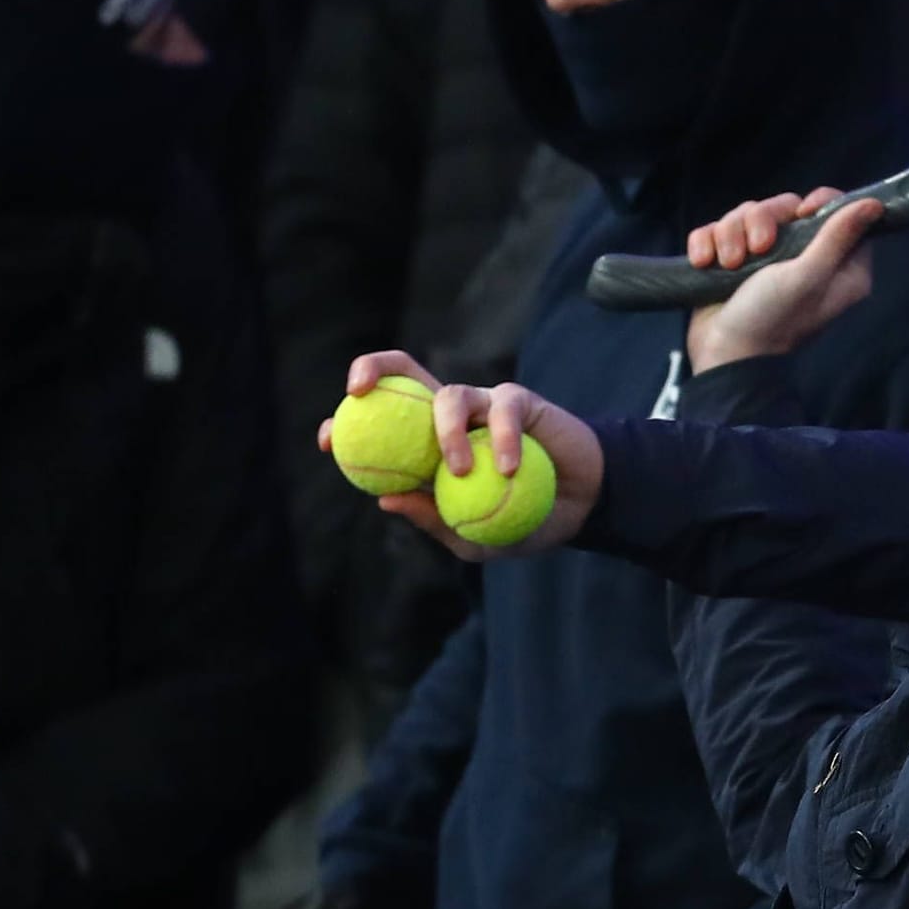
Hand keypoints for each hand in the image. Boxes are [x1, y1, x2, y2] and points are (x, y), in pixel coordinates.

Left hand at [316, 351, 603, 560]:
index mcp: (425, 447)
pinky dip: (502, 439)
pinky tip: (507, 469)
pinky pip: (503, 411)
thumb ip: (432, 521)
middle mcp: (448, 417)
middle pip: (403, 372)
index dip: (344, 424)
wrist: (583, 508)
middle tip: (357, 393)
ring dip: (446, 433)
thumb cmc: (523, 521)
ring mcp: (483, 405)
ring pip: (448, 396)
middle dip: (372, 370)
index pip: (378, 422)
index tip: (325, 442)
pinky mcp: (520, 402)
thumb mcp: (473, 538)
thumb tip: (384, 500)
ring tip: (460, 472)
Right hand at [684, 188, 884, 371]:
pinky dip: (707, 242)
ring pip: (747, 215)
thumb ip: (839, 237)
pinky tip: (705, 261)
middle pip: (786, 207)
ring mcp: (766, 258)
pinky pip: (718, 229)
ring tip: (728, 263)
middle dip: (760, 221)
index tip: (801, 213)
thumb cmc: (772, 319)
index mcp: (837, 266)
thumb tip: (875, 204)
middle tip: (757, 249)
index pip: (838, 212)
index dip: (820, 203)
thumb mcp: (809, 276)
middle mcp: (805, 258)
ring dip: (730, 234)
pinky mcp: (732, 261)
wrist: (722, 355)